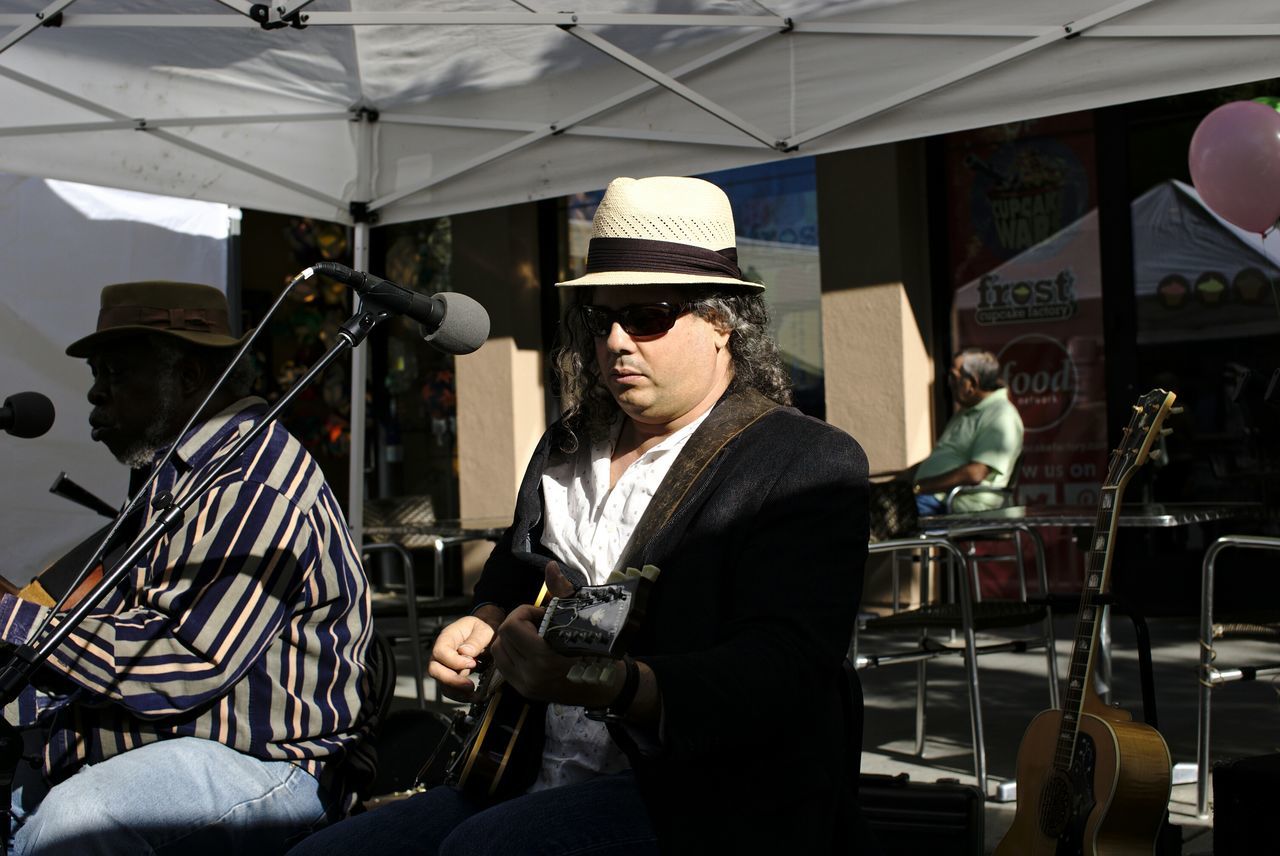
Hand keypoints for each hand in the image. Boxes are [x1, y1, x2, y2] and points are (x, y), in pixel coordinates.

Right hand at [427, 614, 497, 701]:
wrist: (488, 635)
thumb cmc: (484, 629)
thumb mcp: (484, 630)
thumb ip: (476, 640)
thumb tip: (465, 652)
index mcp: (448, 637)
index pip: (440, 651)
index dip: (454, 661)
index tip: (472, 663)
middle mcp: (443, 652)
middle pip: (434, 669)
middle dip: (451, 680)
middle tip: (469, 685)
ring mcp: (445, 665)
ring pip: (441, 682)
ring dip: (456, 691)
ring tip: (472, 692)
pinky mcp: (452, 676)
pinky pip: (449, 689)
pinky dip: (459, 695)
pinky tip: (472, 695)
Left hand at [489, 562, 619, 707]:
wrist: (604, 688)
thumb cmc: (596, 651)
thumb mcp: (581, 619)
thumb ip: (562, 591)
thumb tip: (551, 566)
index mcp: (544, 657)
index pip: (512, 626)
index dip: (526, 613)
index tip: (544, 615)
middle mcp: (531, 675)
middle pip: (502, 636)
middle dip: (518, 623)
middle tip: (539, 624)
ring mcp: (525, 685)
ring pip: (498, 650)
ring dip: (512, 638)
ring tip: (534, 636)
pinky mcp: (523, 691)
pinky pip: (503, 664)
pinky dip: (512, 652)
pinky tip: (530, 649)